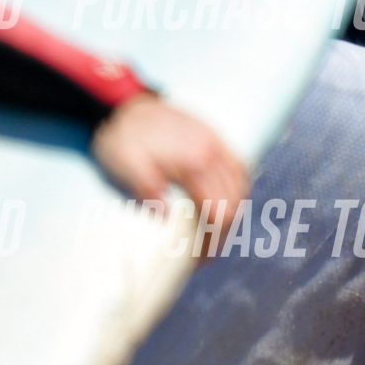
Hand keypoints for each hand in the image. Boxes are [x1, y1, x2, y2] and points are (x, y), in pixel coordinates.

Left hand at [89, 95, 245, 251]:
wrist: (123, 104)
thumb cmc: (122, 138)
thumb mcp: (126, 165)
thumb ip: (147, 190)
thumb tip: (165, 218)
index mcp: (194, 162)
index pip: (218, 211)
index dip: (212, 241)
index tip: (199, 260)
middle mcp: (213, 152)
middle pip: (234, 203)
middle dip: (223, 233)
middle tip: (204, 254)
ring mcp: (217, 142)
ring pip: (241, 186)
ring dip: (232, 212)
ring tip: (214, 233)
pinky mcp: (215, 137)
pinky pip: (239, 167)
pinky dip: (237, 188)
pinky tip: (224, 201)